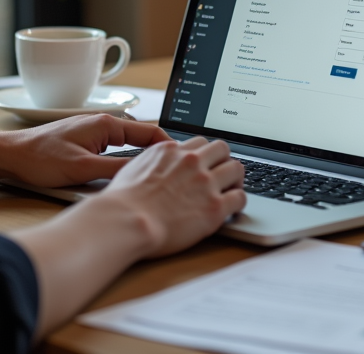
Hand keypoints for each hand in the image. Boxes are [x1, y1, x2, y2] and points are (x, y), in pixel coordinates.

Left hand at [0, 114, 171, 187]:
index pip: (150, 131)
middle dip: (158, 155)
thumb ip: (116, 170)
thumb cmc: (40, 159)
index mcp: (106, 124)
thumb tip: (145, 173)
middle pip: (142, 138)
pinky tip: (128, 176)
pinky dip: (125, 161)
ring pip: (128, 146)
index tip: (183, 162)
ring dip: (141, 158)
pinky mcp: (86, 143)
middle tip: (174, 173)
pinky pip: (115, 150)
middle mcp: (102, 124)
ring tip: (156, 176)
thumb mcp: (82, 169)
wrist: (10, 156)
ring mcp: (94, 133)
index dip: (169, 147)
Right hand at [99, 136, 246, 257]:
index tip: (205, 164)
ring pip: (237, 169)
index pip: (199, 142)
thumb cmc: (123, 201)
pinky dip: (239, 202)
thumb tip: (155, 166)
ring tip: (231, 190)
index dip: (204, 154)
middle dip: (223, 161)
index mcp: (171, 150)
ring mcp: (205, 183)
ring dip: (235, 179)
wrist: (128, 220)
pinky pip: (240, 197)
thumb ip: (151, 162)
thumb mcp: (133, 168)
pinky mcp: (215, 207)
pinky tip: (232, 209)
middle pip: (222, 149)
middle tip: (222, 174)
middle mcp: (191, 161)